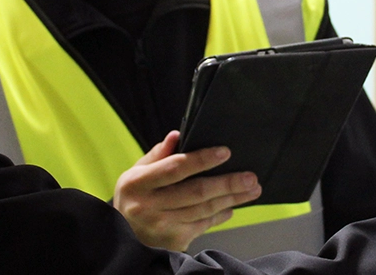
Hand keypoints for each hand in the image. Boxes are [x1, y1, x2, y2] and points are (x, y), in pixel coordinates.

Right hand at [113, 130, 262, 250]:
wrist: (124, 234)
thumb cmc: (134, 198)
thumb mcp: (136, 173)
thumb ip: (158, 155)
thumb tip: (178, 135)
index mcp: (138, 184)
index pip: (175, 168)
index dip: (202, 159)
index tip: (225, 152)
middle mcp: (149, 207)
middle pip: (196, 192)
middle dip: (228, 183)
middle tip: (250, 177)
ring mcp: (163, 226)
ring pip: (205, 210)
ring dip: (231, 199)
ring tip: (250, 190)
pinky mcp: (174, 241)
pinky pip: (204, 225)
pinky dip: (220, 215)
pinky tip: (231, 207)